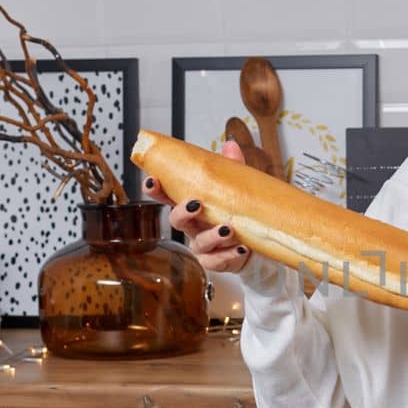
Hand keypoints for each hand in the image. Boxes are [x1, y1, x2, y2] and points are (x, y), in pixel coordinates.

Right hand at [142, 140, 251, 274]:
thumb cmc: (236, 212)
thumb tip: (230, 145)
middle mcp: (192, 226)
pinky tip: (241, 247)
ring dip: (212, 235)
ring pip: (199, 242)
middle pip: (176, 220)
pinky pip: (216, 261)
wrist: (253, 243)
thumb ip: (230, 168)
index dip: (156, 189)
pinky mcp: (214, 261)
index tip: (153, 180)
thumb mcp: (234, 187)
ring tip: (228, 228)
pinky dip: (229, 255)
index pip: (167, 196)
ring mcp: (201, 245)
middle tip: (196, 204)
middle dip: (183, 212)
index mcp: (191, 205)